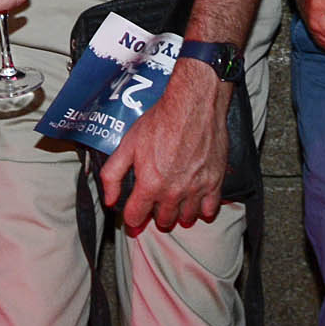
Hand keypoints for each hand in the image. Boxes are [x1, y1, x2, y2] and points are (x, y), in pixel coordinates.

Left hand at [101, 60, 229, 231]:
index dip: (132, 217)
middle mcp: (173, 192)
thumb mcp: (128, 144)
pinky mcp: (215, 182)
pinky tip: (197, 201)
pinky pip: (210, 209)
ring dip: (179, 213)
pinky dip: (203, 209)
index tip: (134, 211)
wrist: (193, 105)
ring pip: (187, 218)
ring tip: (176, 201)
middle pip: (164, 220)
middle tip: (156, 203)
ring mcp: (196, 189)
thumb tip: (109, 199)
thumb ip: (113, 175)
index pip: (136, 217)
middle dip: (156, 214)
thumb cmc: (161, 121)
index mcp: (150, 184)